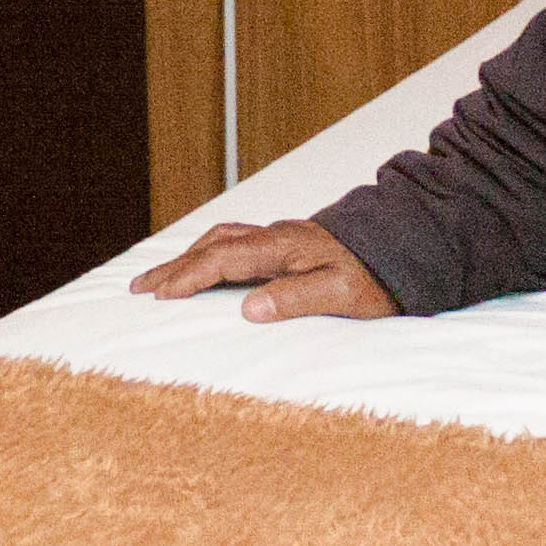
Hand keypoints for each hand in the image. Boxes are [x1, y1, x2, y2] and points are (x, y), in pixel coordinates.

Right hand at [130, 218, 394, 323]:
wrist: (406, 244)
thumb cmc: (378, 273)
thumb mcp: (343, 292)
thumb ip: (296, 298)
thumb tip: (249, 308)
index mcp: (283, 247)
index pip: (222, 260)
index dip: (187, 277)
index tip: (159, 296)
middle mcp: (276, 236)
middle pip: (211, 245)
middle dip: (173, 266)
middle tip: (139, 287)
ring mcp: (281, 237)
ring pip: (221, 239)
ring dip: (188, 257)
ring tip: (162, 278)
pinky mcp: (288, 243)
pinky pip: (235, 242)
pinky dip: (209, 253)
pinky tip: (207, 266)